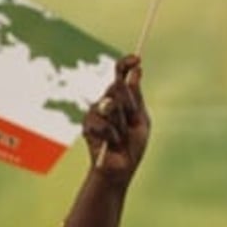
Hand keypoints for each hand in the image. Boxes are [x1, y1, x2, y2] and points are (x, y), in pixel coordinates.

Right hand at [84, 55, 148, 182]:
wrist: (122, 167)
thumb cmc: (133, 143)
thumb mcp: (140, 118)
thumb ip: (135, 96)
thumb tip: (137, 70)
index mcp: (122, 98)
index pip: (121, 74)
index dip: (126, 64)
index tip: (136, 59)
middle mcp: (107, 100)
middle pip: (117, 87)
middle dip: (129, 105)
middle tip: (132, 120)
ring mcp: (95, 112)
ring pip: (110, 105)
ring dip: (121, 123)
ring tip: (122, 136)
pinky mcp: (86, 125)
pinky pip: (102, 123)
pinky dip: (112, 134)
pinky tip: (113, 143)